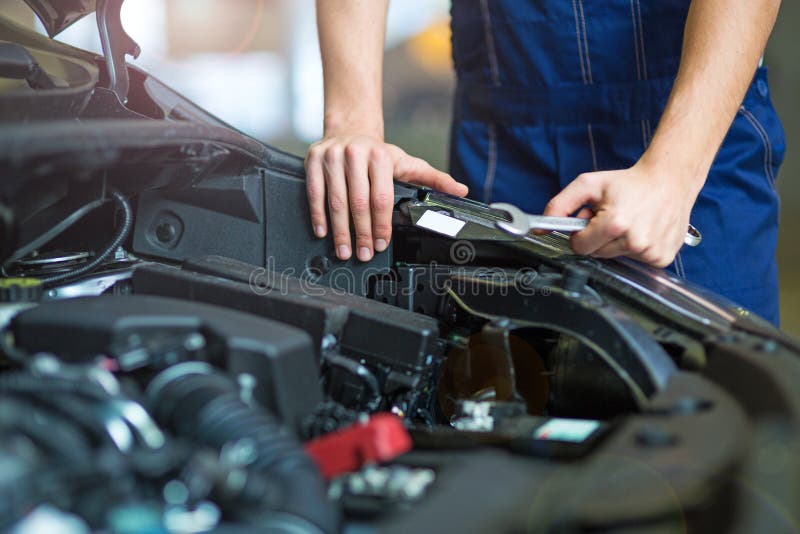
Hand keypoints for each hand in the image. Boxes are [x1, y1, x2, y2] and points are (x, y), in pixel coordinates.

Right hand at [305, 133, 468, 260]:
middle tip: (363, 254)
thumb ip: (434, 179)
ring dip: (340, 230)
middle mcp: (356, 154)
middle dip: (361, 234)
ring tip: (344, 250)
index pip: (382, 198)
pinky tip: (323, 232)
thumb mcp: (408, 164)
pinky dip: (318, 215)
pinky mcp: (314, 159)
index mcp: (381, 157)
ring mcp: (333, 156)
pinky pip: (315, 192)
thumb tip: (461, 190)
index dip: (381, 225)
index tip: (381, 244)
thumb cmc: (379, 155)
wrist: (351, 131)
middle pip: (358, 203)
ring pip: (336, 201)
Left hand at [543, 161, 700, 267]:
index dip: (580, 234)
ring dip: (617, 243)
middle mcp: (635, 241)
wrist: (669, 180)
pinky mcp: (663, 258)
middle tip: (612, 218)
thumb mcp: (588, 185)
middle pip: (597, 254)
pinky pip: (636, 261)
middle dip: (598, 238)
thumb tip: (539, 229)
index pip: (580, 247)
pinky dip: (635, 249)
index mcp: (615, 224)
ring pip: (616, 258)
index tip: (589, 222)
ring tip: (629, 222)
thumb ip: (559, 205)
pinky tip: (643, 230)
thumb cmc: (628, 183)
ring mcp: (651, 252)